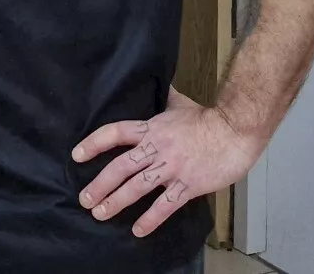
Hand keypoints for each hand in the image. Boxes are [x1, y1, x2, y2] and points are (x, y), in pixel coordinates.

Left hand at [71, 87, 264, 237]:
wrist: (235, 130)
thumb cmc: (209, 118)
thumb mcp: (180, 104)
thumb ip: (164, 98)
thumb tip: (157, 82)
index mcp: (152, 128)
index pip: (115, 133)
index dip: (94, 143)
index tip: (77, 155)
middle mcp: (157, 148)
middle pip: (121, 166)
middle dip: (100, 184)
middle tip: (84, 198)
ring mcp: (172, 168)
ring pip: (137, 187)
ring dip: (116, 201)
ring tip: (99, 213)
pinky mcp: (188, 185)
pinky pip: (165, 205)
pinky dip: (150, 219)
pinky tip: (138, 230)